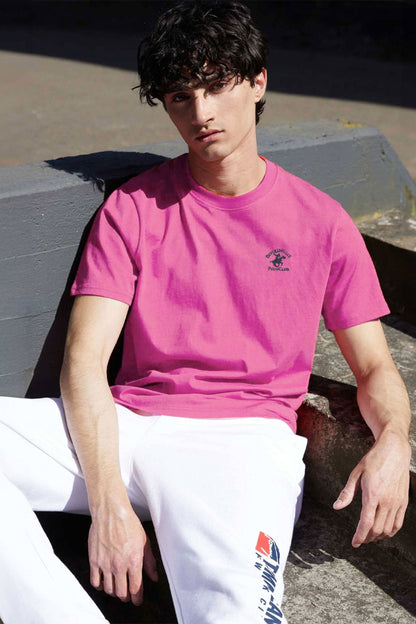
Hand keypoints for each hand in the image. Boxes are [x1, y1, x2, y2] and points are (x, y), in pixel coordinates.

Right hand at [88, 503, 157, 603]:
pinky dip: (100, 586)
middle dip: (126, 597)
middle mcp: (119, 565)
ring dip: (114, 592)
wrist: (111, 512)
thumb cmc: (129, 524)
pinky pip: (95, 582)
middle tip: (127, 594)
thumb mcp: (145, 541)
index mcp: (134, 561)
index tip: (137, 600)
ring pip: (109, 589)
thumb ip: (150, 562)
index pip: (136, 588)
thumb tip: (154, 577)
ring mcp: (105, 564)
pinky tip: (104, 582)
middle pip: (122, 593)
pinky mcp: (94, 560)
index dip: (137, 598)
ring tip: (117, 587)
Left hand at [333, 430, 410, 547]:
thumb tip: (337, 507)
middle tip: (360, 539)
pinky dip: (391, 531)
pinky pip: (398, 523)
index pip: (366, 522)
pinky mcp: (404, 501)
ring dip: (378, 536)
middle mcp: (386, 501)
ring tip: (370, 536)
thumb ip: (347, 492)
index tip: (354, 543)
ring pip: (388, 529)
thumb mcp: (356, 473)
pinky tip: (384, 531)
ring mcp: (397, 502)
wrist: (394, 450)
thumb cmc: (374, 460)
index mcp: (372, 494)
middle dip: (367, 538)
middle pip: (376, 529)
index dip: (359, 536)